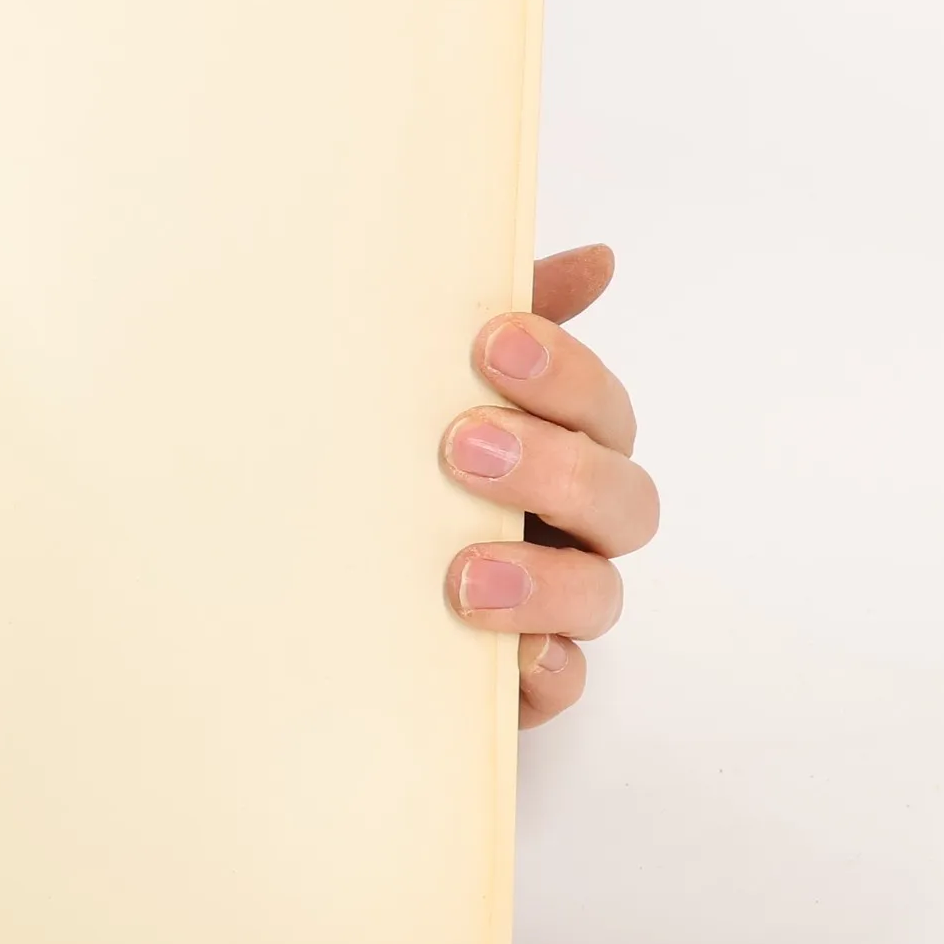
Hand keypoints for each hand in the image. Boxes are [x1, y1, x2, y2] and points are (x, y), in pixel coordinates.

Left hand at [440, 245, 657, 727]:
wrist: (323, 590)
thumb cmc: (403, 472)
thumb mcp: (427, 389)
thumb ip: (508, 320)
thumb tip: (597, 260)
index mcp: (562, 448)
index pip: (598, 406)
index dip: (563, 372)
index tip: (491, 344)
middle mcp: (574, 527)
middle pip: (620, 497)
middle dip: (554, 468)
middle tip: (465, 447)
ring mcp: (557, 607)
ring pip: (600, 594)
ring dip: (545, 579)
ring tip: (467, 572)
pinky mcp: (525, 680)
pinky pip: (562, 684)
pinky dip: (541, 669)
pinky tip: (507, 658)